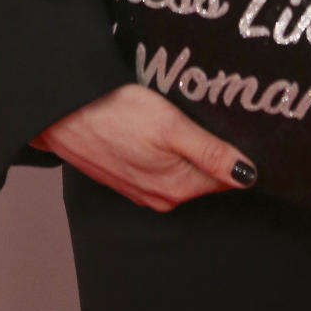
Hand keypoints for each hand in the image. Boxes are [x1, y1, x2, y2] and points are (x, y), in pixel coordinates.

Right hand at [31, 84, 258, 211]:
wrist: (62, 115)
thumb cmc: (116, 114)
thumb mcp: (171, 127)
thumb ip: (210, 153)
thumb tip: (248, 176)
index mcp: (177, 188)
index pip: (226, 177)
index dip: (238, 151)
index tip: (243, 128)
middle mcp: (161, 196)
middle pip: (205, 174)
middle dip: (216, 150)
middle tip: (217, 115)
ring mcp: (142, 189)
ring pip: (182, 169)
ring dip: (192, 149)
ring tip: (191, 119)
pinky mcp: (126, 177)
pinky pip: (160, 167)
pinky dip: (169, 150)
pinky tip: (163, 129)